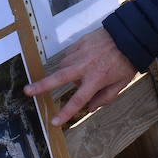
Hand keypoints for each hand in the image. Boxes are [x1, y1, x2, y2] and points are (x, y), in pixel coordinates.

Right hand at [23, 27, 137, 126]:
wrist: (130, 36)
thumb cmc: (126, 61)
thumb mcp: (122, 83)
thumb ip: (106, 97)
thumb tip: (90, 107)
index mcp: (96, 79)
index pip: (78, 100)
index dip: (65, 112)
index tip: (54, 122)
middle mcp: (85, 67)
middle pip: (58, 78)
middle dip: (41, 85)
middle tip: (27, 91)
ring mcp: (80, 53)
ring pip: (63, 66)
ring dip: (66, 72)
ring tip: (80, 71)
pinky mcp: (79, 42)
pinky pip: (68, 54)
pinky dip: (70, 60)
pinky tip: (80, 60)